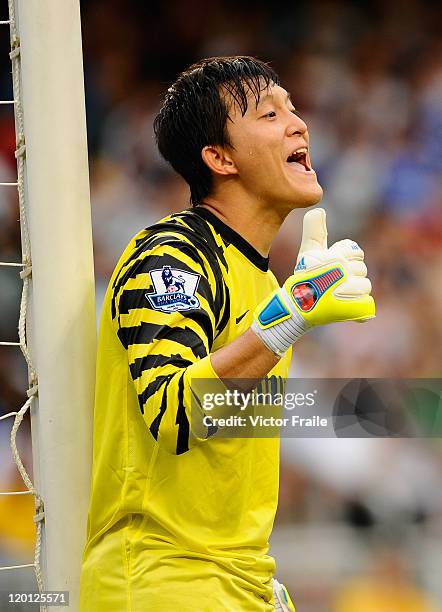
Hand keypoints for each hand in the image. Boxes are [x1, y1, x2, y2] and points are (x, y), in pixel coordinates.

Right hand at [251, 208, 374, 356]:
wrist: (297, 307)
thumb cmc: (304, 277)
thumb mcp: (308, 252)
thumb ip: (315, 231)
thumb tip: (319, 210)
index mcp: (335, 257)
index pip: (356, 251)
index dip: (346, 258)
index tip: (332, 267)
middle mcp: (343, 272)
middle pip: (361, 269)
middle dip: (350, 275)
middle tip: (332, 283)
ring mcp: (349, 292)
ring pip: (365, 287)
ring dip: (354, 292)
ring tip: (337, 295)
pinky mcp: (353, 310)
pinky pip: (367, 305)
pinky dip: (359, 309)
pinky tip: (346, 308)